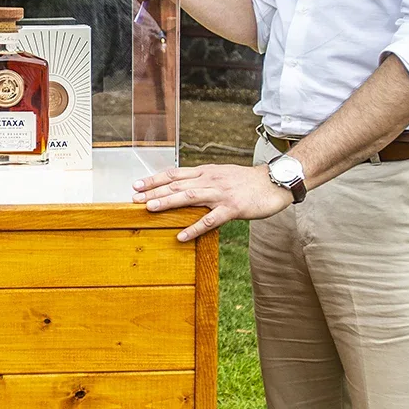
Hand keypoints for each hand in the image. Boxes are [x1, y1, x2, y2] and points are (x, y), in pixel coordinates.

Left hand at [132, 162, 292, 240]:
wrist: (275, 182)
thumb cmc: (248, 182)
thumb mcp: (223, 175)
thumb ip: (204, 180)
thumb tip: (184, 188)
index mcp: (206, 171)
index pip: (175, 173)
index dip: (154, 179)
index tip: (136, 184)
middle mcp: (210, 180)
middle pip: (177, 184)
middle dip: (154, 191)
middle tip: (133, 198)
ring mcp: (221, 194)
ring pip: (189, 197)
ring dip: (167, 202)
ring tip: (149, 209)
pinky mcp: (232, 208)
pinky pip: (210, 220)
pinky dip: (194, 228)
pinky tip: (181, 236)